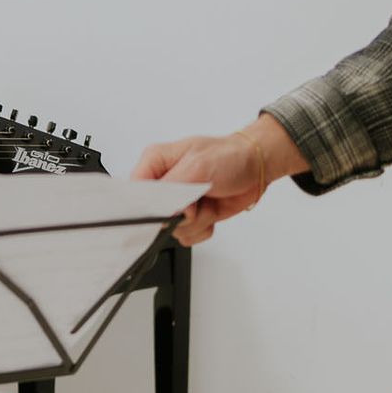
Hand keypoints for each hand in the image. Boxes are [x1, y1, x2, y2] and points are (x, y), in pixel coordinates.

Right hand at [132, 116, 307, 244]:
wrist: (255, 167)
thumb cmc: (229, 156)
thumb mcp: (199, 165)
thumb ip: (174, 188)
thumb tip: (162, 211)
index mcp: (155, 162)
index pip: (135, 191)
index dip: (149, 206)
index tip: (169, 209)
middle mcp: (163, 182)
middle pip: (154, 215)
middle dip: (180, 215)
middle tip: (196, 201)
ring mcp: (177, 201)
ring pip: (172, 229)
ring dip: (196, 222)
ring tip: (207, 202)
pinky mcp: (190, 216)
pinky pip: (186, 236)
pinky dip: (203, 229)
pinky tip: (212, 212)